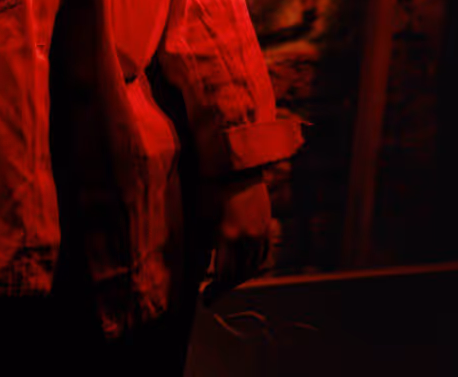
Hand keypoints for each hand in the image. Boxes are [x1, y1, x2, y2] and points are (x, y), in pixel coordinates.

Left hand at [200, 174, 270, 304]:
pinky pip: (262, 253)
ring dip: (240, 277)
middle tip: (212, 295)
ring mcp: (260, 231)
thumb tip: (196, 265)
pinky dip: (253, 264)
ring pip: (254, 265)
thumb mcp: (200, 213)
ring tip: (226, 283)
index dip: (215, 291)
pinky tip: (244, 267)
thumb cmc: (213, 184)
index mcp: (229, 234)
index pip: (224, 275)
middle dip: (225, 287)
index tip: (206, 299)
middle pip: (240, 273)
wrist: (236, 164)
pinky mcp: (266, 225)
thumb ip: (200, 242)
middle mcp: (248, 236)